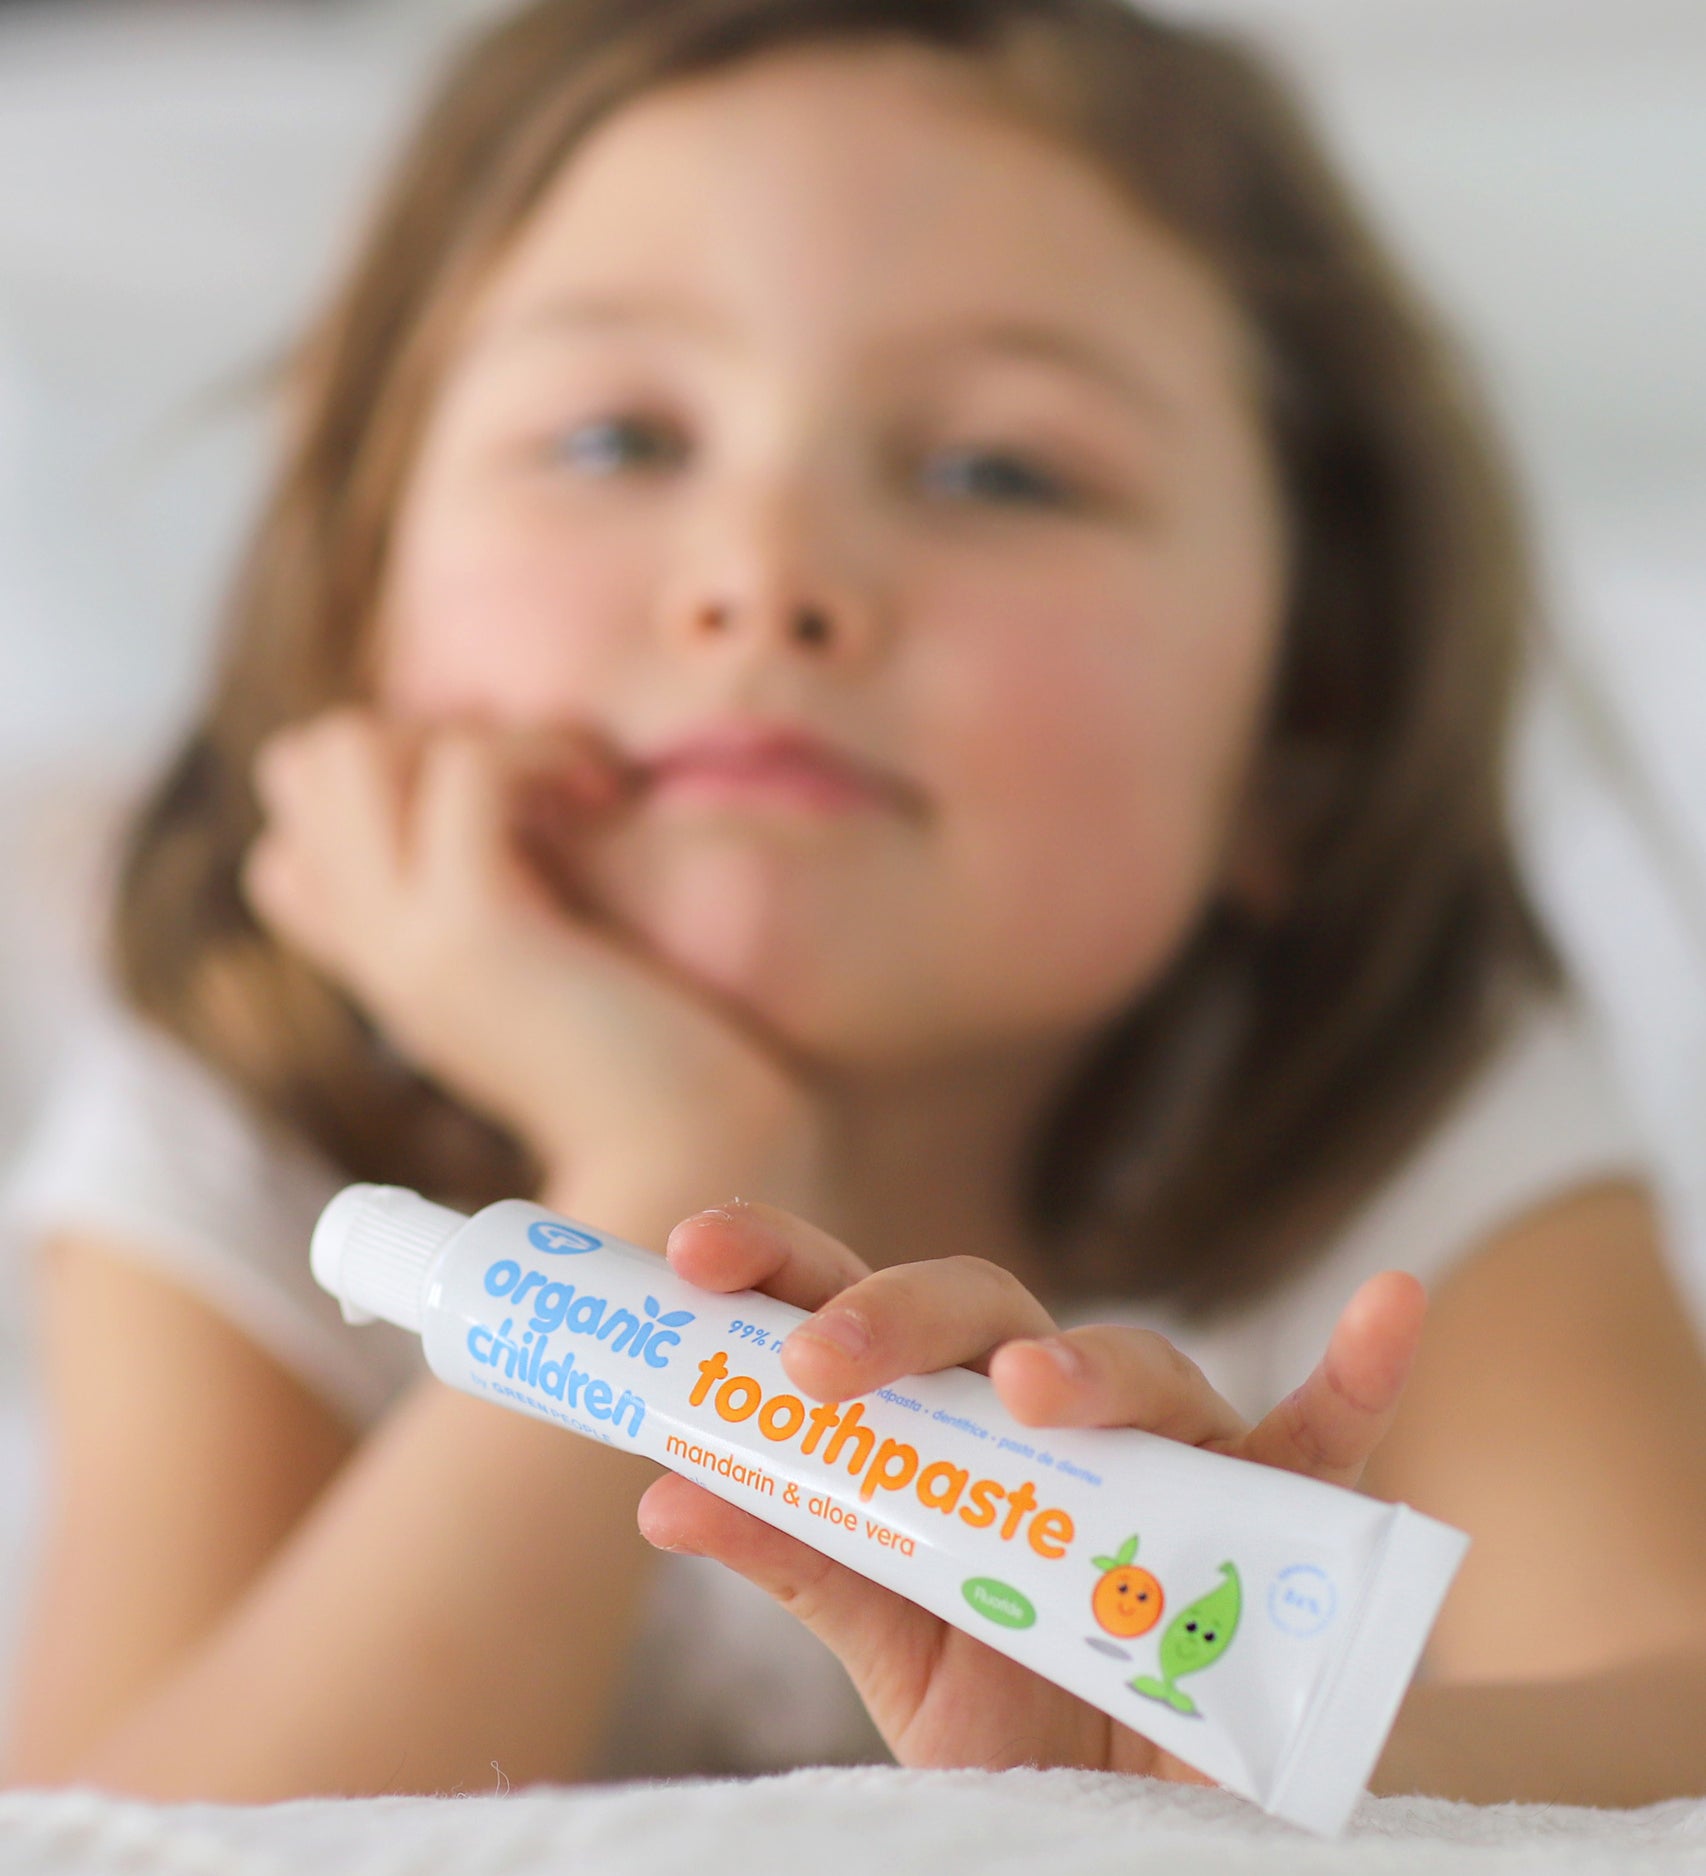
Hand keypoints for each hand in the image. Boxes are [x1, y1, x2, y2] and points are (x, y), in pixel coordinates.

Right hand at [241, 709, 825, 1211]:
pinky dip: (537, 750)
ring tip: (571, 784)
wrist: (697, 1163)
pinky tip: (604, 797)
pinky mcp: (474, 932)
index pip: (288, 844)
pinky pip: (460, 768)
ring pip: (343, 748)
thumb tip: (533, 827)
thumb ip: (513, 914)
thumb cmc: (656, 1068)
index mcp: (390, 966)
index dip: (385, 791)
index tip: (507, 812)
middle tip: (538, 782)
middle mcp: (377, 951)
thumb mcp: (553, 978)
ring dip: (473, 730)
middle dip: (422, 726)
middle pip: (301, 765)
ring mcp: (410, 942)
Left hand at [638, 1200, 1425, 1777]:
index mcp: (945, 1424)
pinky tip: (1388, 1306)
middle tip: (822, 1365)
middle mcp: (1054, 1416)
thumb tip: (663, 1491)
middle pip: (984, 1310)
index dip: (782, 1260)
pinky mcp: (1280, 1526)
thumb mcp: (891, 1640)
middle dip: (900, 1314)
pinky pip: (1335, 1439)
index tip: (692, 1254)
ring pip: (1138, 1366)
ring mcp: (1169, 1459)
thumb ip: (799, 1560)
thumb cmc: (1011, 1705)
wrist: (1137, 1818)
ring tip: (1030, 1398)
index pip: (860, 1307)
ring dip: (1088, 1366)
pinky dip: (1363, 1371)